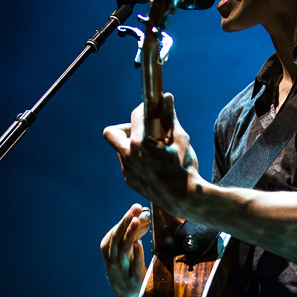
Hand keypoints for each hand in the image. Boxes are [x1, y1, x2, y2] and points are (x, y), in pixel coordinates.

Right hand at [100, 203, 150, 296]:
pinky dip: (135, 254)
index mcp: (108, 249)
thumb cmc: (128, 267)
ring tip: (137, 221)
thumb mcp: (125, 251)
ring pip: (123, 249)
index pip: (116, 231)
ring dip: (129, 234)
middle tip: (136, 209)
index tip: (137, 207)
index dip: (126, 218)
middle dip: (126, 222)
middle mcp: (112, 259)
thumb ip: (133, 233)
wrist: (129, 295)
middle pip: (118, 237)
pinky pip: (133, 265)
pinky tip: (138, 243)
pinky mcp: (133, 279)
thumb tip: (145, 214)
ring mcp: (122, 269)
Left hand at [103, 94, 199, 215]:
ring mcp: (128, 171)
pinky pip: (128, 165)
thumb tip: (167, 97)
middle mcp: (129, 156)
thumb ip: (170, 117)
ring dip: (133, 145)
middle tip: (142, 131)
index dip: (144, 108)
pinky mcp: (130, 181)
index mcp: (140, 143)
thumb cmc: (185, 168)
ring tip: (153, 149)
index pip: (136, 116)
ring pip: (121, 150)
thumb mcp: (180, 139)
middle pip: (111, 133)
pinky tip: (154, 164)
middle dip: (125, 127)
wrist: (184, 199)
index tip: (151, 108)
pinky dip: (137, 160)